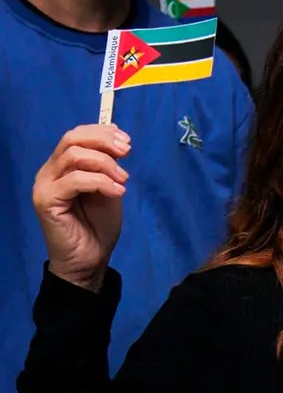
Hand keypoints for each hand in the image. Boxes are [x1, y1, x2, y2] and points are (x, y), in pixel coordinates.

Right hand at [33, 124, 130, 291]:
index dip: (102, 132)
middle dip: (103, 141)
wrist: (89, 260)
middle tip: (127, 152)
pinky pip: (75, 180)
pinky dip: (100, 182)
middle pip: (72, 139)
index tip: (127, 141)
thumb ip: (109, 168)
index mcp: (63, 166)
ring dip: (105, 164)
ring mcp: (45, 185)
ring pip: (73, 156)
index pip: (76, 136)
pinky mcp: (46, 200)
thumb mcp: (109, 190)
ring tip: (123, 181)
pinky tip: (117, 193)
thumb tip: (118, 141)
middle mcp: (50, 171)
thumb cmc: (98, 227)